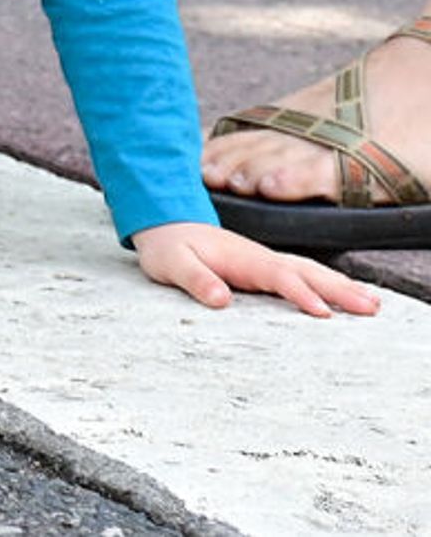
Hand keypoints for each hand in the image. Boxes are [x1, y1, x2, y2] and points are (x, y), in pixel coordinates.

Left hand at [134, 220, 384, 315]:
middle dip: (339, 290)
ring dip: (341, 286)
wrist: (164, 222)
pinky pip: (303, 274)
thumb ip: (195, 279)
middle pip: (306, 272)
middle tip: (372, 308)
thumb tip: (220, 300)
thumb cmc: (168, 246)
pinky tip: (347, 293)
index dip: (300, 294)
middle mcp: (260, 257)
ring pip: (310, 271)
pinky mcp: (265, 268)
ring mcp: (265, 261)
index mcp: (241, 257)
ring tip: (373, 304)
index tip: (323, 314)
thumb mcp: (171, 263)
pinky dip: (328, 283)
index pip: (276, 276)